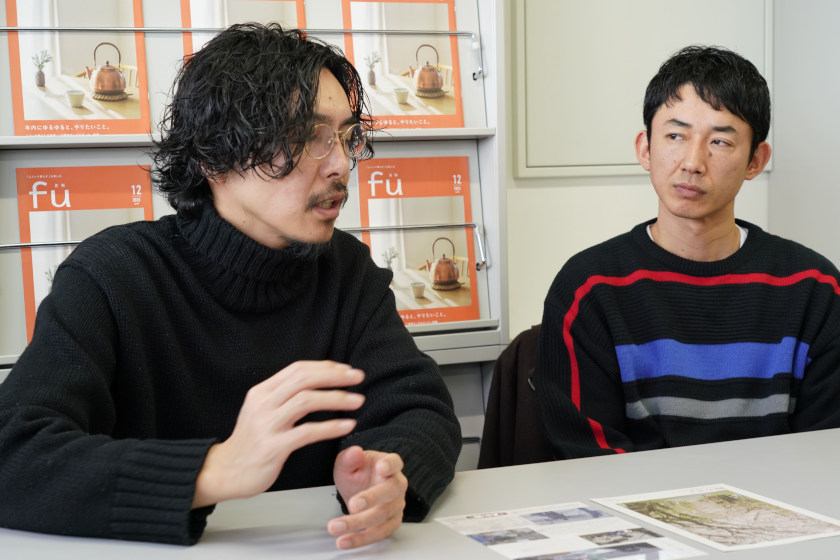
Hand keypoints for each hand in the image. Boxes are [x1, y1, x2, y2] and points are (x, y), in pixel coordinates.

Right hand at [192, 361, 365, 507]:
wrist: (225, 472)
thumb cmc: (251, 442)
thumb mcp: (262, 411)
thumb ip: (284, 396)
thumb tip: (317, 381)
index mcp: (262, 391)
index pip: (297, 369)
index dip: (325, 366)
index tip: (346, 369)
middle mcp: (263, 404)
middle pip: (303, 379)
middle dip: (334, 376)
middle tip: (358, 377)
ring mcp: (267, 425)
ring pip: (306, 401)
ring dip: (336, 399)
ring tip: (358, 401)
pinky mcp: (272, 447)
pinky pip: (306, 432)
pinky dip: (330, 427)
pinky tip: (347, 425)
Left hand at [328, 446, 407, 549]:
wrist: (361, 489)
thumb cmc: (359, 473)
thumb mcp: (348, 463)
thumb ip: (350, 458)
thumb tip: (355, 452)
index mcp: (390, 465)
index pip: (394, 462)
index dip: (390, 465)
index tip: (382, 467)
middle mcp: (397, 485)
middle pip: (390, 491)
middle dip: (371, 499)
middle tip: (353, 504)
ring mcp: (395, 506)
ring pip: (382, 516)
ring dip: (359, 523)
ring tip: (337, 526)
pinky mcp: (390, 523)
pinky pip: (378, 533)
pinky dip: (360, 539)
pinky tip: (344, 540)